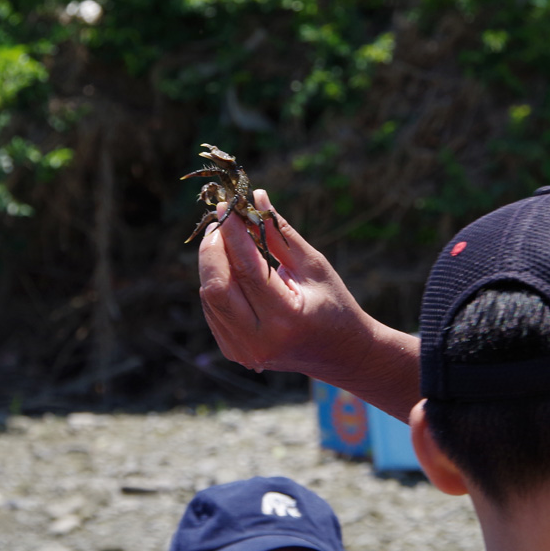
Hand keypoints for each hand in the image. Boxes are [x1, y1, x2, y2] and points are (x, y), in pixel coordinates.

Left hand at [197, 189, 420, 420]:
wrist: (340, 353)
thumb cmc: (333, 303)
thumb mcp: (312, 265)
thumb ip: (279, 234)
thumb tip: (255, 198)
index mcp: (285, 319)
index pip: (247, 269)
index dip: (234, 234)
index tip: (228, 206)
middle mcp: (259, 341)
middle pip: (217, 287)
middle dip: (213, 248)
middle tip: (221, 221)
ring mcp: (243, 351)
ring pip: (209, 297)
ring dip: (212, 263)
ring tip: (225, 238)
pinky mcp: (234, 351)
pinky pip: (212, 310)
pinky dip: (216, 282)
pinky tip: (228, 265)